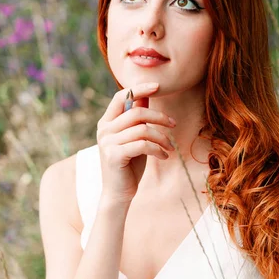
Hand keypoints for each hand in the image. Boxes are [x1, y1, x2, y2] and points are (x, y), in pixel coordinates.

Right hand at [97, 82, 175, 206]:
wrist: (119, 193)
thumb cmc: (129, 164)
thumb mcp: (134, 138)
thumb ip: (136, 119)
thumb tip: (146, 96)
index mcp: (107, 122)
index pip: (121, 96)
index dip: (140, 88)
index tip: (158, 85)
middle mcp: (104, 130)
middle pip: (137, 112)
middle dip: (160, 117)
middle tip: (173, 125)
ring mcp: (107, 143)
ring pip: (143, 129)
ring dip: (162, 137)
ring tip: (170, 147)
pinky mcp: (114, 155)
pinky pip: (143, 144)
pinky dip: (158, 149)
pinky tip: (164, 156)